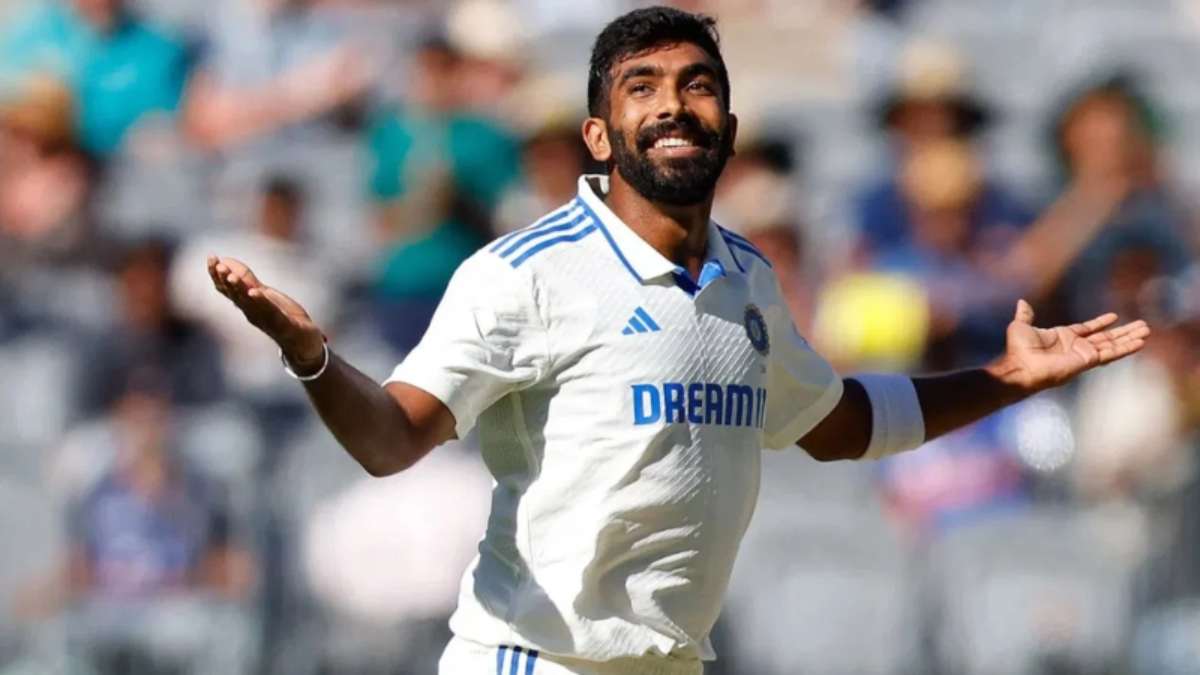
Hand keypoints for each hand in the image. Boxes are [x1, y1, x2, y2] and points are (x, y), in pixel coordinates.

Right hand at [207, 256, 325, 371]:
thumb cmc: (280, 316)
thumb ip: (246, 279)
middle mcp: (252, 313)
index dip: (217, 274)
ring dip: (240, 290)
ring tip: (232, 277)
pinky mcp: (285, 326)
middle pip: (235, 295)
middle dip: (225, 280)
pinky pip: (271, 314)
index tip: (211, 257)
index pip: (227, 288)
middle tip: (219, 265)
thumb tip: (226, 260)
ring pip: (250, 304)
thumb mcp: (262, 293)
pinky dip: (261, 303)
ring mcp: (267, 320)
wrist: (302, 342)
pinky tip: (255, 292)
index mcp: (246, 304)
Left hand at [989, 299, 1149, 393]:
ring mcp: (1084, 354)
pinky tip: (1140, 342)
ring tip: (1147, 330)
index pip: (1087, 328)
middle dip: (1124, 331)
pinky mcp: (1088, 361)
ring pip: (1113, 344)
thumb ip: (1025, 315)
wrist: (1020, 366)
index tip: (1114, 316)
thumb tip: (1022, 303)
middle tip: (1142, 325)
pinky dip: (1126, 348)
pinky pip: (1111, 353)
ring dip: (1130, 338)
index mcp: (1063, 337)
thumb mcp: (1020, 327)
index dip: (1100, 323)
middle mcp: (1076, 346)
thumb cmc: (1018, 350)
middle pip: (1106, 337)